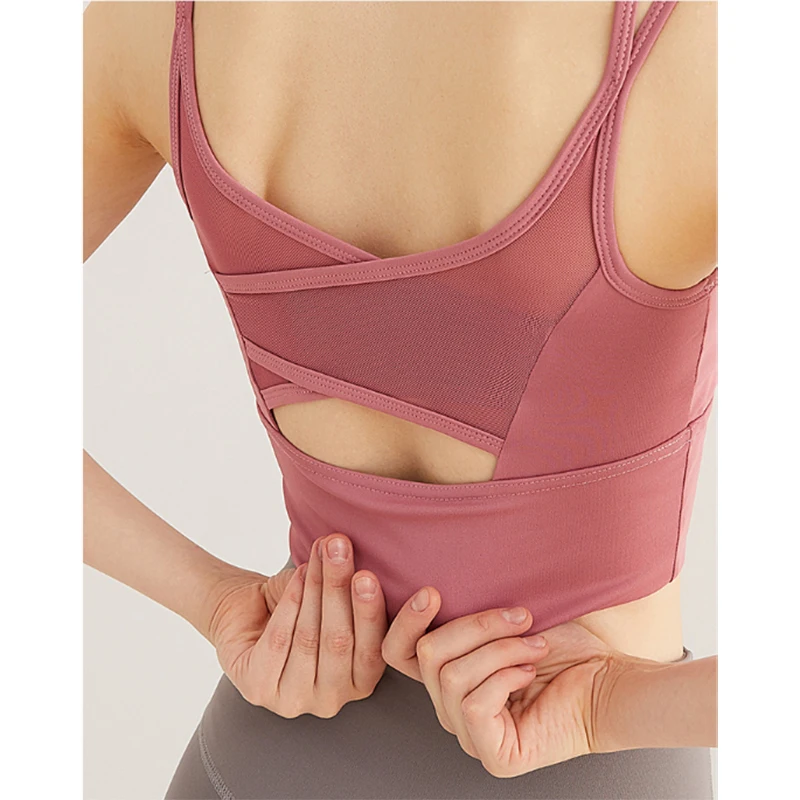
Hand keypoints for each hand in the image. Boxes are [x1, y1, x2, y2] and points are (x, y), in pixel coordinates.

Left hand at [207, 533, 388, 717]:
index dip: (370, 612)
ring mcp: (294, 701)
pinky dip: (290, 603)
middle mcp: (331, 700)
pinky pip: (279, 641)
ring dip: (315, 589)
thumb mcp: (328, 598)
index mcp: (359, 682)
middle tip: (340, 550)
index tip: (367, 575)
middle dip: (339, 589)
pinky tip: (297, 576)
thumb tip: (344, 545)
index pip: (373, 651)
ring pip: (309, 638)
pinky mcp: (259, 690)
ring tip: (321, 553)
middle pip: (339, 641)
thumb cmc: (296, 608)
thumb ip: (344, 584)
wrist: (245, 614)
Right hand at [381, 586, 614, 776]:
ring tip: (535, 645)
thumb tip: (431, 588)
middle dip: (478, 626)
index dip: (405, 621)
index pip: (397, 652)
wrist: (607, 676)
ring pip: (452, 676)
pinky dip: (505, 677)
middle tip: (522, 617)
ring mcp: (470, 736)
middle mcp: (450, 708)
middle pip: (428, 654)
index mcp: (446, 674)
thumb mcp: (501, 617)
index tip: (432, 592)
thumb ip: (463, 611)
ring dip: (501, 649)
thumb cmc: (561, 645)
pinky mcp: (494, 755)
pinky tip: (530, 673)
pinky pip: (474, 705)